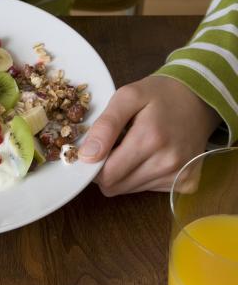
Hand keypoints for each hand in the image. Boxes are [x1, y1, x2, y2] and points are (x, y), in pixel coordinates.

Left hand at [79, 75, 220, 195]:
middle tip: (115, 145)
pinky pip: (149, 190)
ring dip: (125, 172)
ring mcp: (179, 176)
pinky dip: (142, 175)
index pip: (106, 175)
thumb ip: (105, 126)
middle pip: (116, 186)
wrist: (198, 100)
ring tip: (135, 147)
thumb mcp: (126, 97)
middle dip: (107, 169)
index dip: (94, 164)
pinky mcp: (187, 183)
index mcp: (149, 139)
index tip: (96, 148)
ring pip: (130, 189)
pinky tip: (150, 155)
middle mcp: (167, 163)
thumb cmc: (159, 95)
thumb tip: (87, 156)